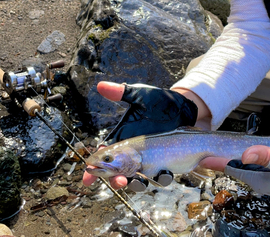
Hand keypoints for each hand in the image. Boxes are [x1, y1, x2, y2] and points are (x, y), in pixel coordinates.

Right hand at [83, 81, 197, 189]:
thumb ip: (121, 92)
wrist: (183, 106)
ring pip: (139, 180)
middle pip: (119, 174)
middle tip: (119, 180)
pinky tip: (166, 170)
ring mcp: (150, 161)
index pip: (104, 157)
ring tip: (139, 180)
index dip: (94, 170)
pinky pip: (162, 177)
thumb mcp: (139, 95)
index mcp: (122, 139)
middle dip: (116, 181)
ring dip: (137, 184)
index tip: (87, 179)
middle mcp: (134, 154)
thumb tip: (100, 85)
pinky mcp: (166, 163)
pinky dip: (162, 177)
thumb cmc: (158, 101)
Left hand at [200, 145, 269, 210]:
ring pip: (246, 167)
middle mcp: (261, 181)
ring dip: (234, 158)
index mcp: (259, 181)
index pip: (232, 169)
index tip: (203, 154)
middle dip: (222, 159)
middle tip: (207, 149)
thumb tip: (245, 152)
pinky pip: (257, 166)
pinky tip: (248, 153)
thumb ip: (266, 157)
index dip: (217, 161)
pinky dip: (249, 159)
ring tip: (221, 149)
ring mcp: (269, 179)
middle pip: (236, 168)